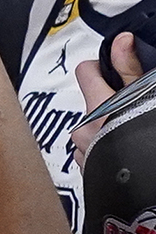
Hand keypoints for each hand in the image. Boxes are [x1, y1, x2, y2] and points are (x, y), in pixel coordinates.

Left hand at [73, 32, 147, 167]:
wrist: (149, 192)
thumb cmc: (148, 139)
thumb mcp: (147, 95)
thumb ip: (131, 70)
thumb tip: (121, 41)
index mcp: (98, 107)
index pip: (86, 71)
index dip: (101, 66)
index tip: (113, 68)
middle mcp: (84, 131)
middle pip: (92, 103)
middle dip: (111, 103)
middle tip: (134, 107)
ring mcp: (84, 153)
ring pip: (93, 129)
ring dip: (108, 127)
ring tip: (133, 132)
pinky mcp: (88, 171)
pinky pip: (94, 151)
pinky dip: (106, 147)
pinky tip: (127, 151)